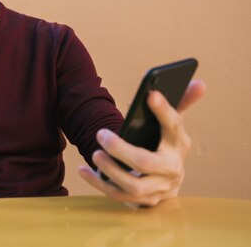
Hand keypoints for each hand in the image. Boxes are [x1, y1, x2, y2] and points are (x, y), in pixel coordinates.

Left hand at [79, 80, 205, 205]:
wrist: (168, 182)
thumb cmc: (164, 144)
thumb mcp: (172, 125)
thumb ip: (181, 102)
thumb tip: (199, 82)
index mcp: (179, 143)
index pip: (173, 126)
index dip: (163, 111)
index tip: (151, 94)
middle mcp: (171, 168)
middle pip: (145, 162)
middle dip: (121, 149)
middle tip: (100, 133)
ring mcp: (158, 188)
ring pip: (132, 185)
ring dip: (110, 170)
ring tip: (95, 152)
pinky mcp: (142, 201)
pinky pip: (118, 195)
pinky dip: (99, 183)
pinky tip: (83, 169)